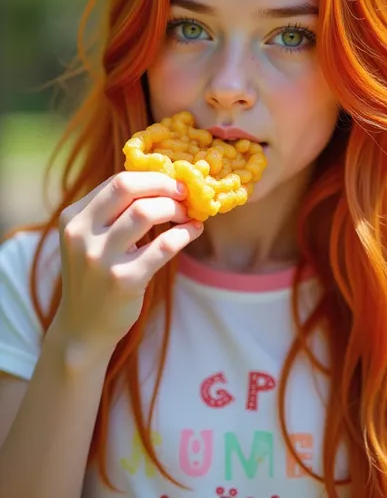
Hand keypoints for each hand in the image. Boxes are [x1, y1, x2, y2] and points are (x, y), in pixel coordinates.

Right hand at [53, 171, 202, 358]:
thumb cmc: (95, 276)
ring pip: (146, 212)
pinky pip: (164, 245)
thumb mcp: (90, 239)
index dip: (151, 178)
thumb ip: (113, 211)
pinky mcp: (124, 280)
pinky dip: (185, 233)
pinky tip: (193, 231)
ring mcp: (101, 258)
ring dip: (175, 208)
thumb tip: (163, 182)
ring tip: (187, 215)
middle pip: (127, 187)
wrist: (83, 328)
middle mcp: (82, 235)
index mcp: (73, 218)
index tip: (172, 183)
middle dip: (163, 185)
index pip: (116, 181)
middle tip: (184, 194)